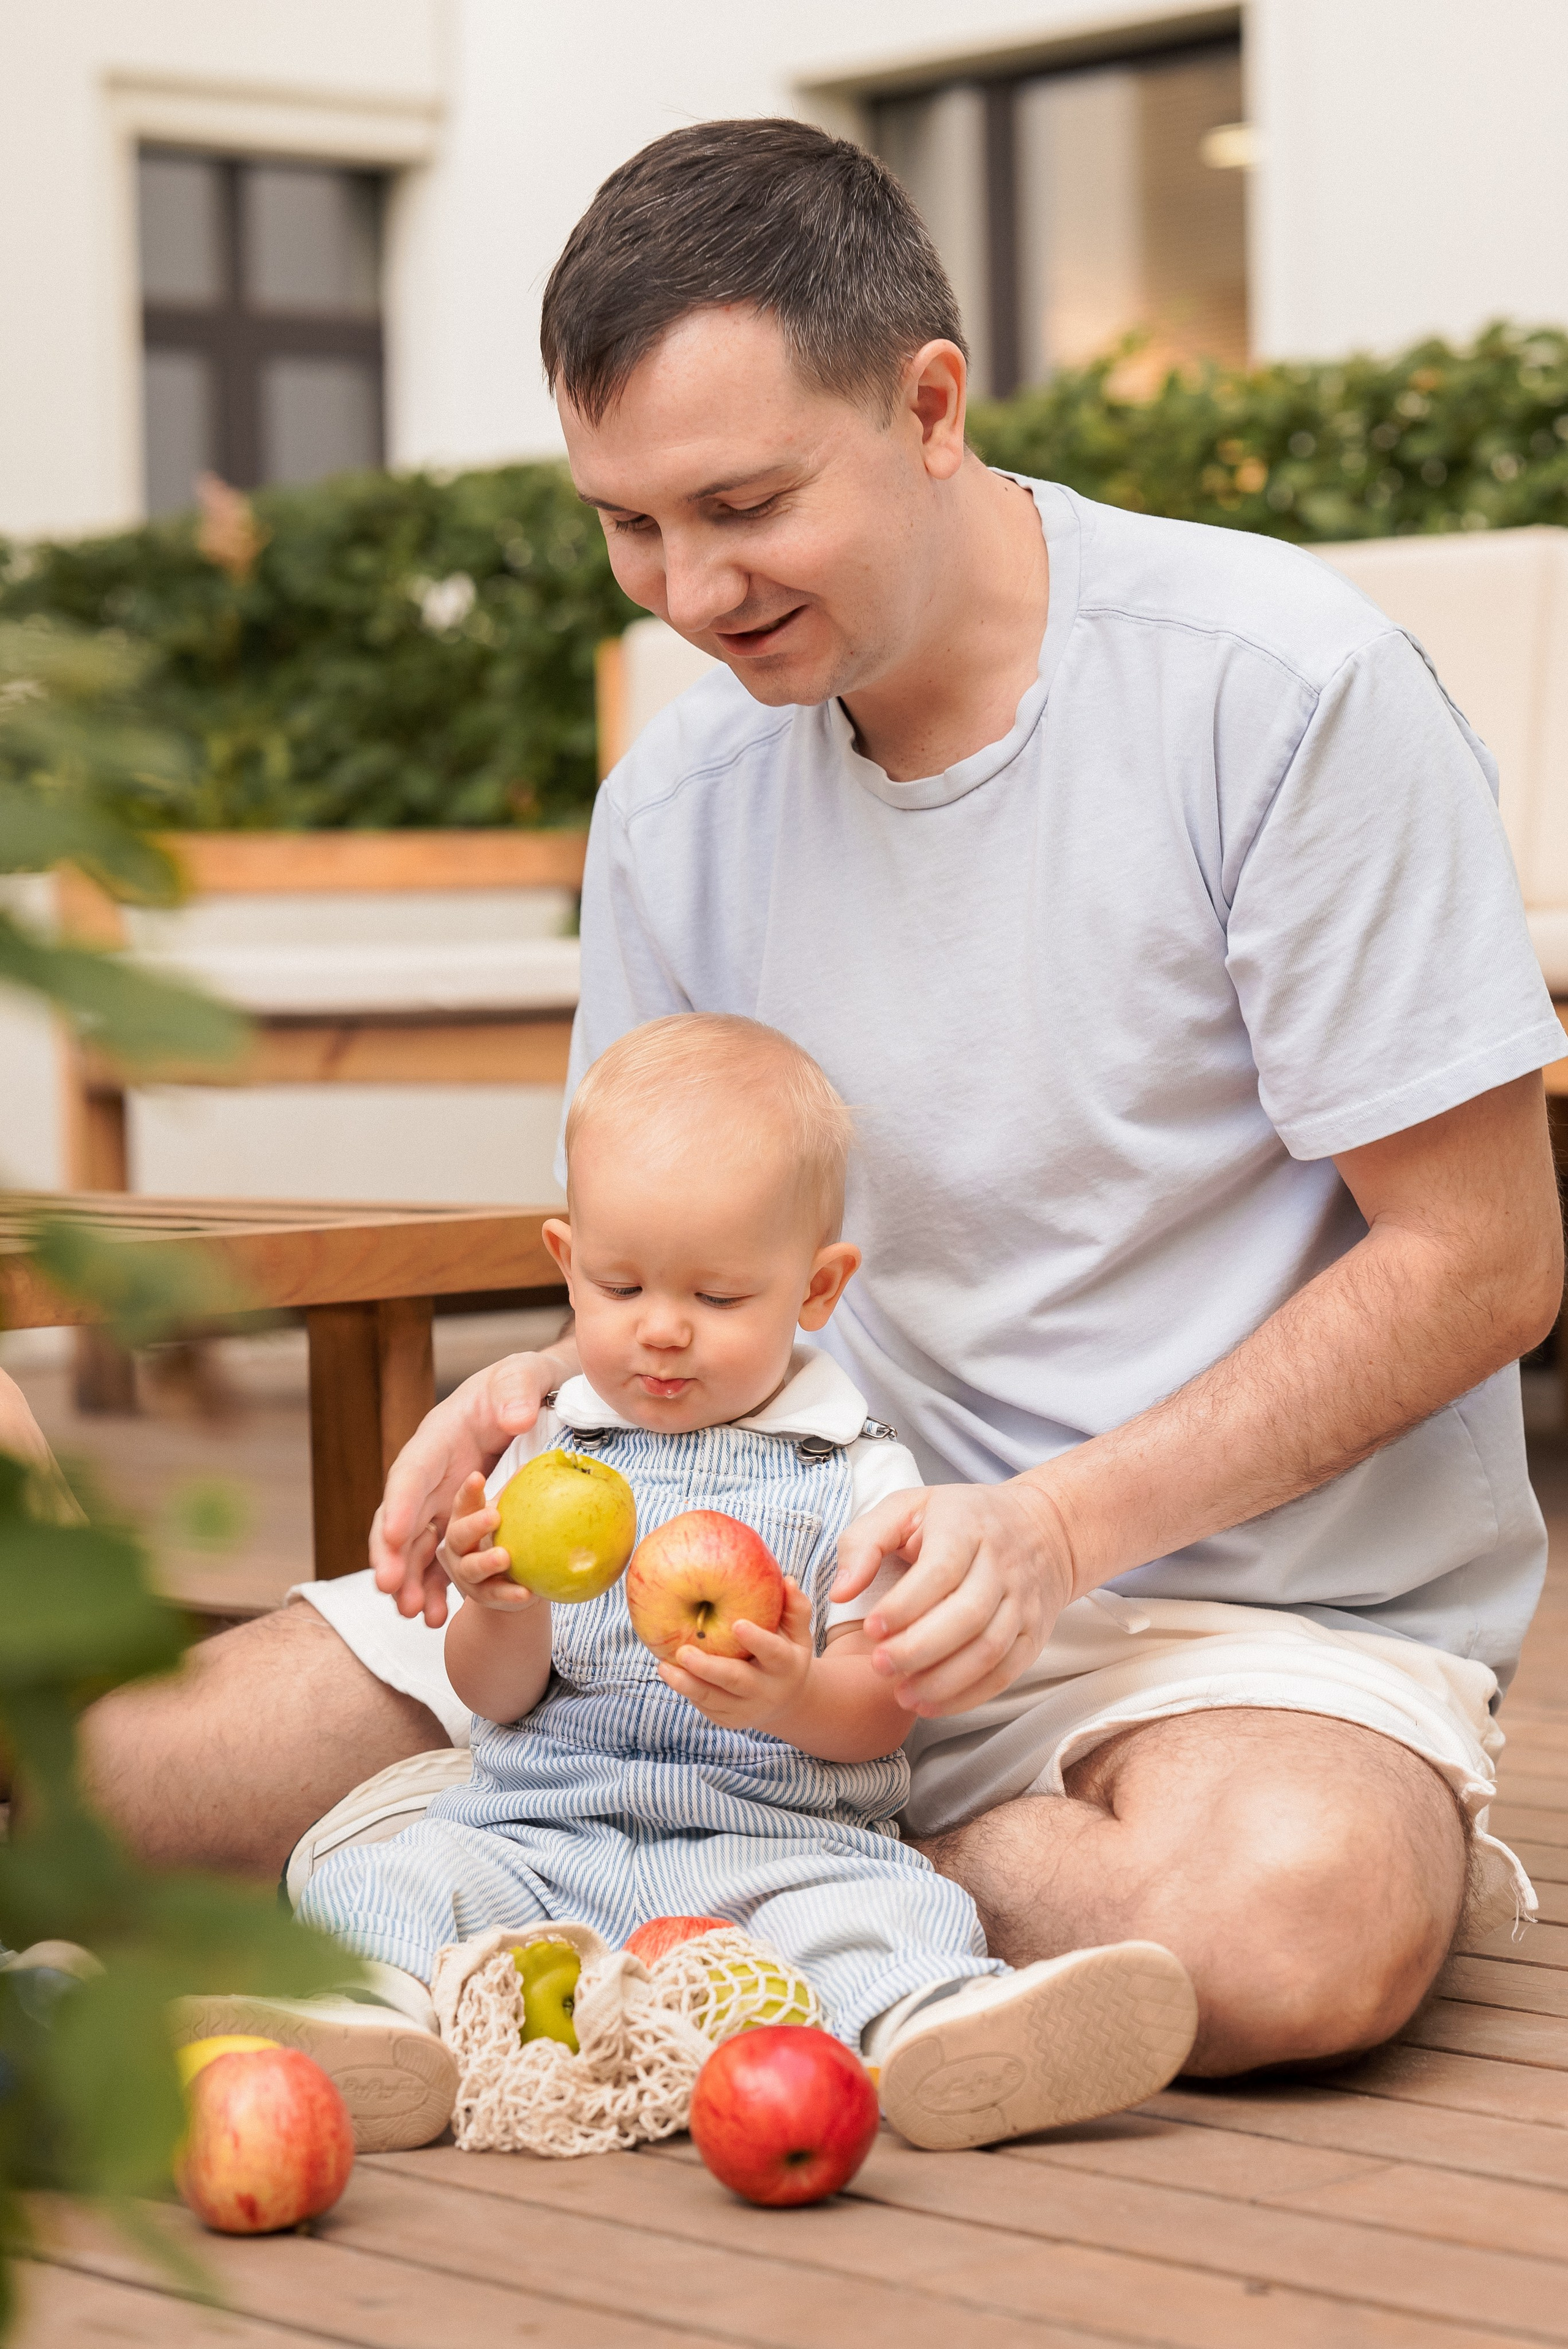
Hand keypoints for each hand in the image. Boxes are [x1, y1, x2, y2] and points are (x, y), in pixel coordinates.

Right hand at [370, 1343, 576, 1625]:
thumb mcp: (522, 1375)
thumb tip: (517, 1416)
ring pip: (414, 1546)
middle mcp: (430, 1476)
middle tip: (389, 1588)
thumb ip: (517, 1390)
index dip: (401, 1505)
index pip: (411, 1472)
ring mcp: (440, 1501)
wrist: (536, 1400)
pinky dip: (434, 1586)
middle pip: (399, 1517)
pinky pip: (440, 1558)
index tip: (396, 1536)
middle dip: (391, 1554)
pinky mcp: (457, 1520)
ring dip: (409, 1580)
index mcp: (437, 1439)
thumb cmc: (523, 1384)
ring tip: (414, 1613)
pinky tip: (436, 1617)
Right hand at [435, 1472, 545, 1619]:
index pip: (463, 1503)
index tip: (477, 1477)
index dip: (468, 1491)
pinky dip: (509, 1594)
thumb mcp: (510, 1514)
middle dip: (474, 1526)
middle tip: (494, 1517)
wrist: (507, 1582)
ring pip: (471, 1568)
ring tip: (505, 1557)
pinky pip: (494, 1595)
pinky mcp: (483, 1596)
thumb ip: (517, 1493)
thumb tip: (538, 1463)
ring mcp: (467, 1573)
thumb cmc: (505, 1537)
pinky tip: (526, 1592)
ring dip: (486, 1562)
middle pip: (459, 1536)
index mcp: (465, 1520)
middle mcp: (459, 1547)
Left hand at [657, 1581, 813, 1731]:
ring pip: (714, 1699)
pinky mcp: (729, 1720)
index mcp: (786, 1666)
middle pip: (736, 1681)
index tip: (738, 1624)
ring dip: (687, 1684)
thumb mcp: (798, 1633)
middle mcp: (767, 1691)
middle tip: (683, 1652)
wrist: (786, 1700)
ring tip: (663, 1667)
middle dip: (709, 1668)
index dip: (757, 1640)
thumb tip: (786, 1579)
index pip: (773, 1653)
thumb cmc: (786, 1652)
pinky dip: (687, 1690)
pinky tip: (670, 1673)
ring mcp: (747, 1710)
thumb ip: (795, 1607)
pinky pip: (705, 1706)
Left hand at [831, 1479, 1074, 1716]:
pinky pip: (1006, 1672)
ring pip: (989, 1650)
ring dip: (943, 1681)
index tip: (871, 1629)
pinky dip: (969, 1696)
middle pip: (967, 1616)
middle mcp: (1002, 1565)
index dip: (905, 1605)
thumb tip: (840, 1591)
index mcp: (966, 1527)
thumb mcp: (906, 1508)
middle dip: (919, 1649)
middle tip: (880, 1665)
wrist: (1041, 1528)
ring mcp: (1023, 1602)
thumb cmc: (957, 1519)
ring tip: (901, 1694)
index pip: (940, 1571)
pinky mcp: (1034, 1634)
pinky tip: (932, 1705)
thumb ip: (865, 1542)